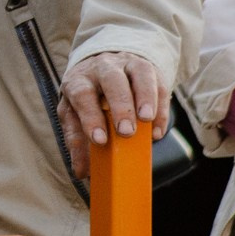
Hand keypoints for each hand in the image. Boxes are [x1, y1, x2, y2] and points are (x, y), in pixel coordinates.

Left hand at [60, 51, 166, 180]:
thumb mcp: (74, 113)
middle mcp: (102, 67)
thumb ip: (76, 140)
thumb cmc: (86, 96)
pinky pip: (158, 83)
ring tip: (146, 120)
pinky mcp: (148, 68)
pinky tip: (157, 130)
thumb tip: (81, 172)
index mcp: (79, 79)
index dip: (90, 117)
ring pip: (139, 74)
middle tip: (126, 131)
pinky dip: (160, 107)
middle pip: (112, 80)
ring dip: (145, 98)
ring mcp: (127, 64)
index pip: (82, 94)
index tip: (100, 140)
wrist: (101, 64)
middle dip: (120, 106)